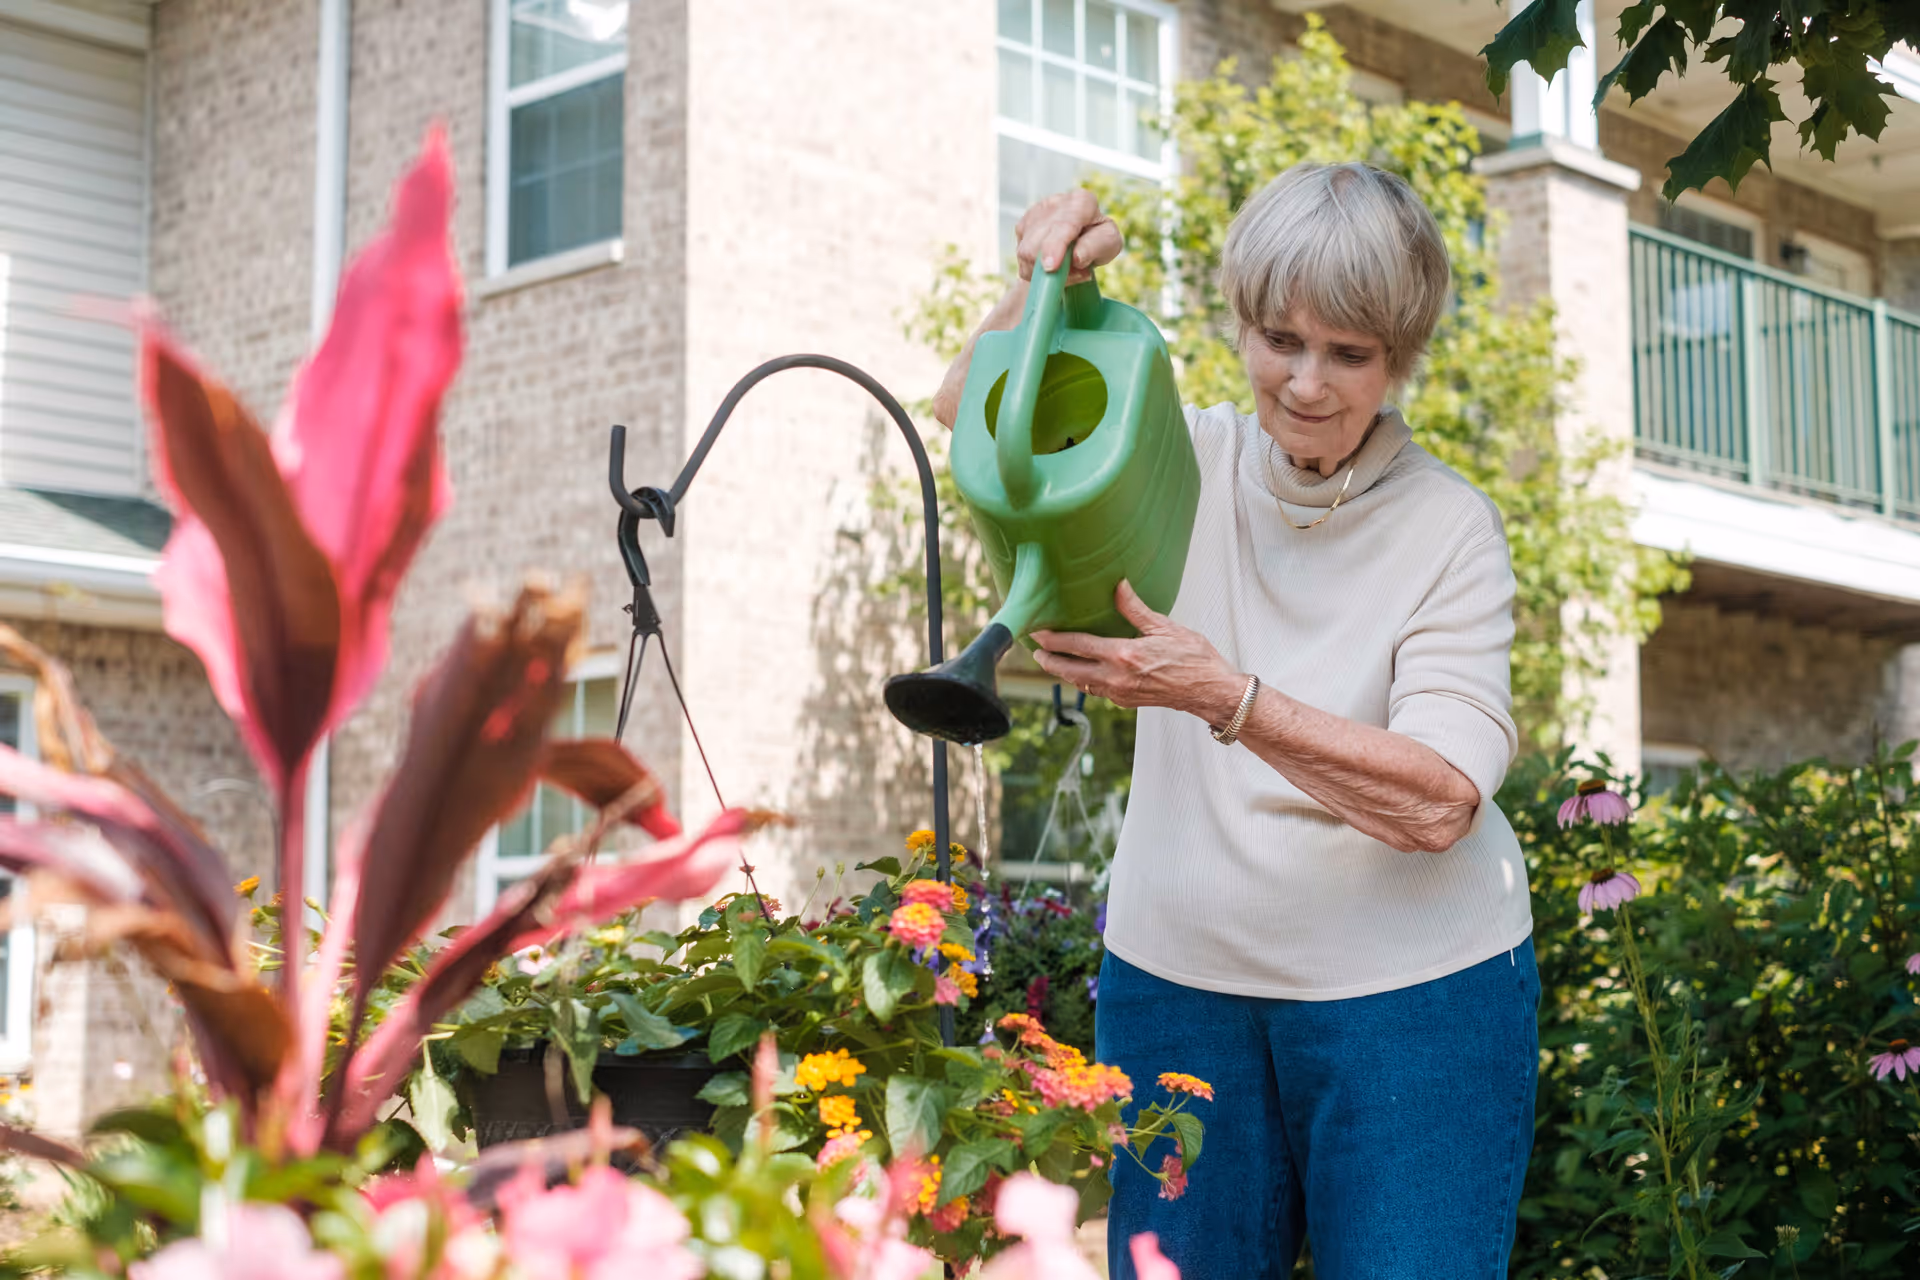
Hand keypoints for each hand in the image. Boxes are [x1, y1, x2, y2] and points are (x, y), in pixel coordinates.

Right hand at [1015, 190, 1123, 285]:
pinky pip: (1021, 258)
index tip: (1051, 267)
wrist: (1080, 241)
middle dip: (1049, 267)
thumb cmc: (1097, 242)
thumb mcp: (1110, 244)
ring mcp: (1035, 213)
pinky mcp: (1022, 227)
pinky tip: (1051, 264)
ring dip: (1043, 271)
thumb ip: (1096, 247)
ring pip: (1026, 251)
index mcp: (1081, 202)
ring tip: (1063, 270)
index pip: (1064, 223)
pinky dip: (1035, 270)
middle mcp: (1056, 202)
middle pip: (1040, 240)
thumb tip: (1076, 256)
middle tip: (1070, 277)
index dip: (1055, 245)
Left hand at [1031, 581, 1242, 719]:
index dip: (1054, 639)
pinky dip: (1083, 680)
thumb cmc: (1194, 660)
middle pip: (1070, 671)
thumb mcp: (1165, 627)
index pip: (1078, 646)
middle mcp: (1117, 678)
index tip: (1037, 632)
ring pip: (1081, 683)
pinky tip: (1082, 672)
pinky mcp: (1127, 702)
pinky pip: (1096, 691)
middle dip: (1049, 661)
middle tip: (1034, 650)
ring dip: (1064, 672)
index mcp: (1124, 656)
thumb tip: (1118, 586)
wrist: (1210, 692)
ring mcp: (1120, 693)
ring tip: (1051, 660)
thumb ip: (1135, 609)